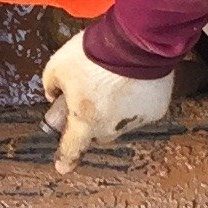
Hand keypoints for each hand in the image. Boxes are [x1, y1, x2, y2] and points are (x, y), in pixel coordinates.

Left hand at [39, 32, 173, 173]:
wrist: (135, 41)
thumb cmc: (94, 53)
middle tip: (89, 95)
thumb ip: (51, 86)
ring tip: (113, 80)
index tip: (63, 166)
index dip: (66, 158)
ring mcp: (136, 121)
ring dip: (115, 108)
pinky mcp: (156, 109)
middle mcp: (111, 128)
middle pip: (98, 132)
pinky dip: (135, 99)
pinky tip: (132, 79)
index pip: (72, 148)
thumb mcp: (57, 66)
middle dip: (92, 120)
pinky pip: (140, 109)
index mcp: (85, 122)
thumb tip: (55, 95)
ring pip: (120, 122)